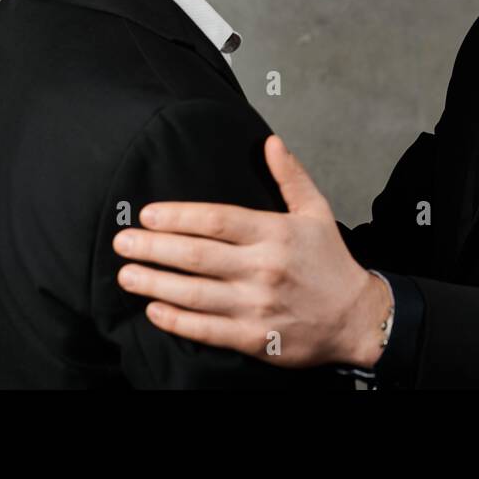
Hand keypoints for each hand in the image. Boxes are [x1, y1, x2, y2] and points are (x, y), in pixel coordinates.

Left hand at [113, 135, 391, 368]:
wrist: (356, 319)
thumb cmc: (331, 263)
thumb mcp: (317, 212)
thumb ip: (291, 176)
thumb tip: (270, 142)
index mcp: (275, 233)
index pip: (217, 220)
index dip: (177, 216)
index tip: (147, 214)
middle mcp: (263, 268)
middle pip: (196, 255)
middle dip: (153, 247)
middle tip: (122, 242)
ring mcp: (257, 305)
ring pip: (194, 293)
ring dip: (154, 283)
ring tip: (126, 274)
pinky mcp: (254, 337)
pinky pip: (206, 329)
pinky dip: (176, 320)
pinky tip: (153, 310)